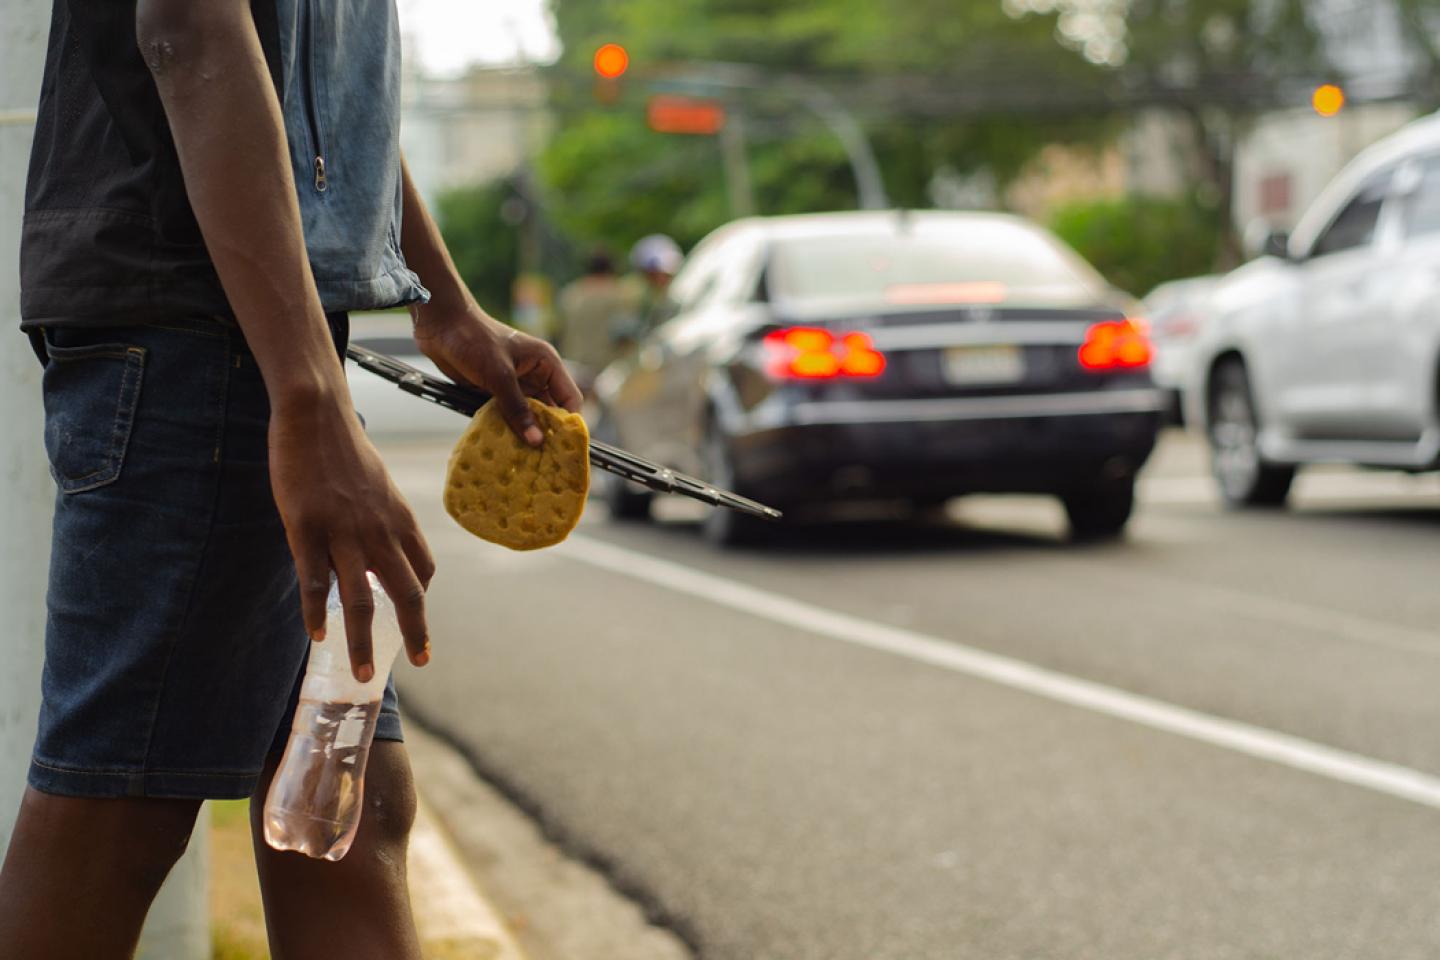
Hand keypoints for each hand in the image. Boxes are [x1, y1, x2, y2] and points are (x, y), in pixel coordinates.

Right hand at [269, 388, 435, 680]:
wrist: (317, 414)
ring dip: (363, 641)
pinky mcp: (307, 529)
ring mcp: (344, 532)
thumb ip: (383, 520)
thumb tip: (379, 549)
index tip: (415, 622)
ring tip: (364, 672)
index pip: (422, 570)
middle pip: (406, 594)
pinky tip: (318, 636)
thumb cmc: (345, 450)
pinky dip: (317, 612)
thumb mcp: (378, 486)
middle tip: (421, 663)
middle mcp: (381, 531)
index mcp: (401, 519)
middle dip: (415, 634)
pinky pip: (315, 581)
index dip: (420, 599)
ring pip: (360, 599)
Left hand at [412, 303, 581, 445]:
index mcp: (546, 363)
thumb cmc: (474, 339)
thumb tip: (536, 441)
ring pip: (528, 415)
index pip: (569, 398)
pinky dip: (507, 429)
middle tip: (546, 460)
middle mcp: (534, 374)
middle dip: (547, 432)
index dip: (569, 422)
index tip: (565, 448)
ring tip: (526, 458)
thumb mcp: (499, 376)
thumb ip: (517, 409)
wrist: (440, 324)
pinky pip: (507, 414)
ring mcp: (515, 383)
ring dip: (525, 433)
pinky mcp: (495, 391)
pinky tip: (505, 446)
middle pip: (550, 410)